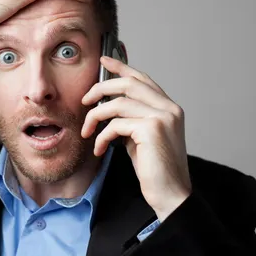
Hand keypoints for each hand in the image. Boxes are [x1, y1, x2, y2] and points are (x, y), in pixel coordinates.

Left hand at [80, 55, 191, 221]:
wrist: (171, 194)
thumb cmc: (155, 170)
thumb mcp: (141, 137)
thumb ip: (131, 118)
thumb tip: (107, 106)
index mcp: (169, 107)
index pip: (142, 79)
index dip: (121, 67)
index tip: (103, 61)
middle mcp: (169, 108)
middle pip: (128, 83)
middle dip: (101, 88)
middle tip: (84, 100)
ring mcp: (162, 117)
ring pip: (117, 104)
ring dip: (95, 117)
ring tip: (87, 131)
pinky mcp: (152, 129)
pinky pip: (115, 124)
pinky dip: (101, 136)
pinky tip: (99, 149)